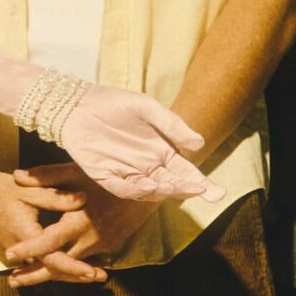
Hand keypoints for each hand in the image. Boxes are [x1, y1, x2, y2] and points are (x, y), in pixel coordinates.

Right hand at [0, 146, 85, 267]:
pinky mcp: (13, 256)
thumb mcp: (28, 189)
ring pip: (44, 270)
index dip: (74, 267)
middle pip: (51, 271)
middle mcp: (18, 252)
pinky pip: (36, 265)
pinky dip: (54, 267)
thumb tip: (84, 199)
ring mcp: (13, 257)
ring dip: (67, 273)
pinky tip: (73, 267)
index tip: (93, 272)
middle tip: (102, 277)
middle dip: (77, 275)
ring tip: (93, 275)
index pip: (53, 259)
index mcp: (24, 235)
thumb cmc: (1, 190)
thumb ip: (56, 196)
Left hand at [10, 164, 158, 283]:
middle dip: (35, 274)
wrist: (150, 185)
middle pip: (59, 264)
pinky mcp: (111, 246)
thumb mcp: (77, 171)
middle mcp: (90, 239)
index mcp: (79, 221)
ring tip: (28, 278)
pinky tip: (57, 269)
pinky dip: (71, 267)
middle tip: (12, 282)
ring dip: (52, 273)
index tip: (9, 255)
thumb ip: (46, 176)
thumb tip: (17, 175)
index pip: (49, 241)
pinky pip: (87, 261)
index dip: (28, 250)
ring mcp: (103, 246)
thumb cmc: (111, 174)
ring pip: (72, 266)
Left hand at [54, 86, 211, 203]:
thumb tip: (199, 144)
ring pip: (150, 190)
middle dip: (187, 189)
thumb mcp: (147, 108)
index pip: (186, 172)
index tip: (217, 192)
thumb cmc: (115, 103)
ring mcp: (127, 173)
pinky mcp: (105, 176)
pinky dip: (136, 190)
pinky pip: (123, 188)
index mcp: (161, 152)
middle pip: (171, 184)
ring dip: (164, 190)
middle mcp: (147, 166)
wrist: (78, 103)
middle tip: (199, 190)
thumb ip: (172, 125)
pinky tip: (149, 185)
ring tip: (176, 186)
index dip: (202, 183)